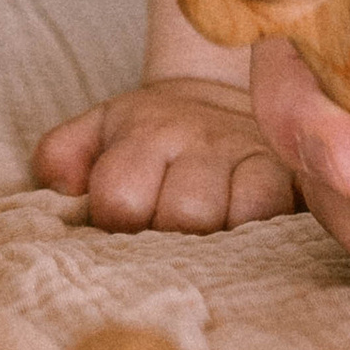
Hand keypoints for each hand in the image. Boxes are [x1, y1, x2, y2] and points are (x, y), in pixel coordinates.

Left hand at [35, 74, 295, 232]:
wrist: (223, 100)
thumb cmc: (152, 136)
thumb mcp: (100, 130)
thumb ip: (63, 154)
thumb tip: (58, 186)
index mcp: (144, 129)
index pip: (120, 196)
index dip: (116, 226)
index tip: (122, 231)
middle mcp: (196, 137)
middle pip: (180, 214)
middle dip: (168, 241)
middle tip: (164, 244)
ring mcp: (246, 153)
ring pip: (229, 218)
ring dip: (212, 246)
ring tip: (201, 250)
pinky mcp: (290, 173)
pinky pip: (274, 215)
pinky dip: (257, 237)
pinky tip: (241, 244)